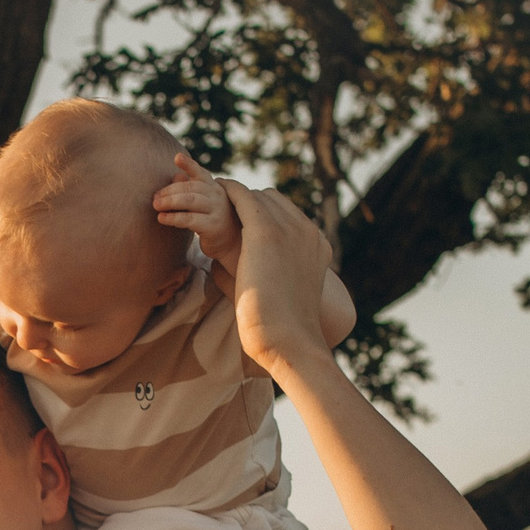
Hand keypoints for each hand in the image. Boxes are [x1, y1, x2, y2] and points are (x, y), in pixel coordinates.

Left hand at [153, 152, 241, 268]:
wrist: (231, 243)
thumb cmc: (211, 220)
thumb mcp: (202, 203)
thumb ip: (189, 190)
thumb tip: (175, 176)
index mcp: (213, 186)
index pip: (199, 172)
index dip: (188, 165)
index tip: (176, 157)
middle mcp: (216, 195)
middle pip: (190, 187)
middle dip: (170, 191)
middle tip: (154, 198)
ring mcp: (216, 210)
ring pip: (190, 201)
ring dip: (170, 202)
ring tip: (156, 205)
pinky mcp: (213, 226)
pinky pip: (190, 219)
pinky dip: (174, 218)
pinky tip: (162, 218)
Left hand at [219, 181, 336, 376]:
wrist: (288, 339)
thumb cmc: (279, 330)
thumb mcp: (275, 295)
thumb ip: (254, 274)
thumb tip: (216, 266)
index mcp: (317, 248)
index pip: (288, 216)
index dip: (263, 214)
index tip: (242, 217)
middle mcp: (307, 233)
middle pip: (273, 202)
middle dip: (249, 203)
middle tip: (223, 204)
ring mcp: (288, 230)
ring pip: (258, 197)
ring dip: (237, 197)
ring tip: (213, 196)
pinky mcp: (265, 232)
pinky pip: (243, 198)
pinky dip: (228, 191)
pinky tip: (213, 189)